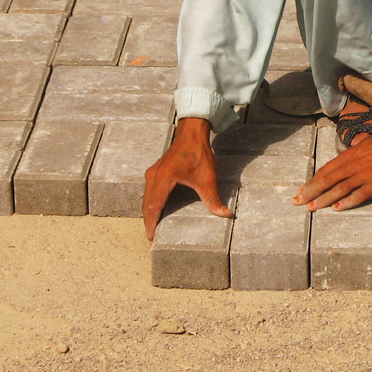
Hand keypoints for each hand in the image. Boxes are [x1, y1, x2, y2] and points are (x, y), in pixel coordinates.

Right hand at [142, 118, 231, 240]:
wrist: (192, 133)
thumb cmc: (198, 153)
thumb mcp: (207, 177)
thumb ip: (213, 198)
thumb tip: (225, 214)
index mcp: (163, 179)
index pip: (154, 206)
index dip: (152, 223)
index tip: (151, 237)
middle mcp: (154, 176)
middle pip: (147, 204)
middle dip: (148, 221)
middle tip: (151, 238)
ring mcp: (153, 173)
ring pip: (147, 198)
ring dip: (149, 212)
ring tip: (152, 227)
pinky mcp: (156, 171)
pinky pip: (149, 191)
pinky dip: (151, 203)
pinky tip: (156, 210)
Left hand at [293, 122, 371, 211]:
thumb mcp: (365, 143)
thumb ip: (355, 152)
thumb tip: (350, 151)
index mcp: (349, 155)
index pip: (326, 170)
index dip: (312, 181)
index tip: (301, 190)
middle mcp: (353, 165)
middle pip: (327, 180)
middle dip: (310, 192)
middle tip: (297, 202)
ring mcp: (364, 175)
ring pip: (339, 189)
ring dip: (323, 199)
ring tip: (311, 207)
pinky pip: (359, 195)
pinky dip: (347, 202)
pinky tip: (337, 208)